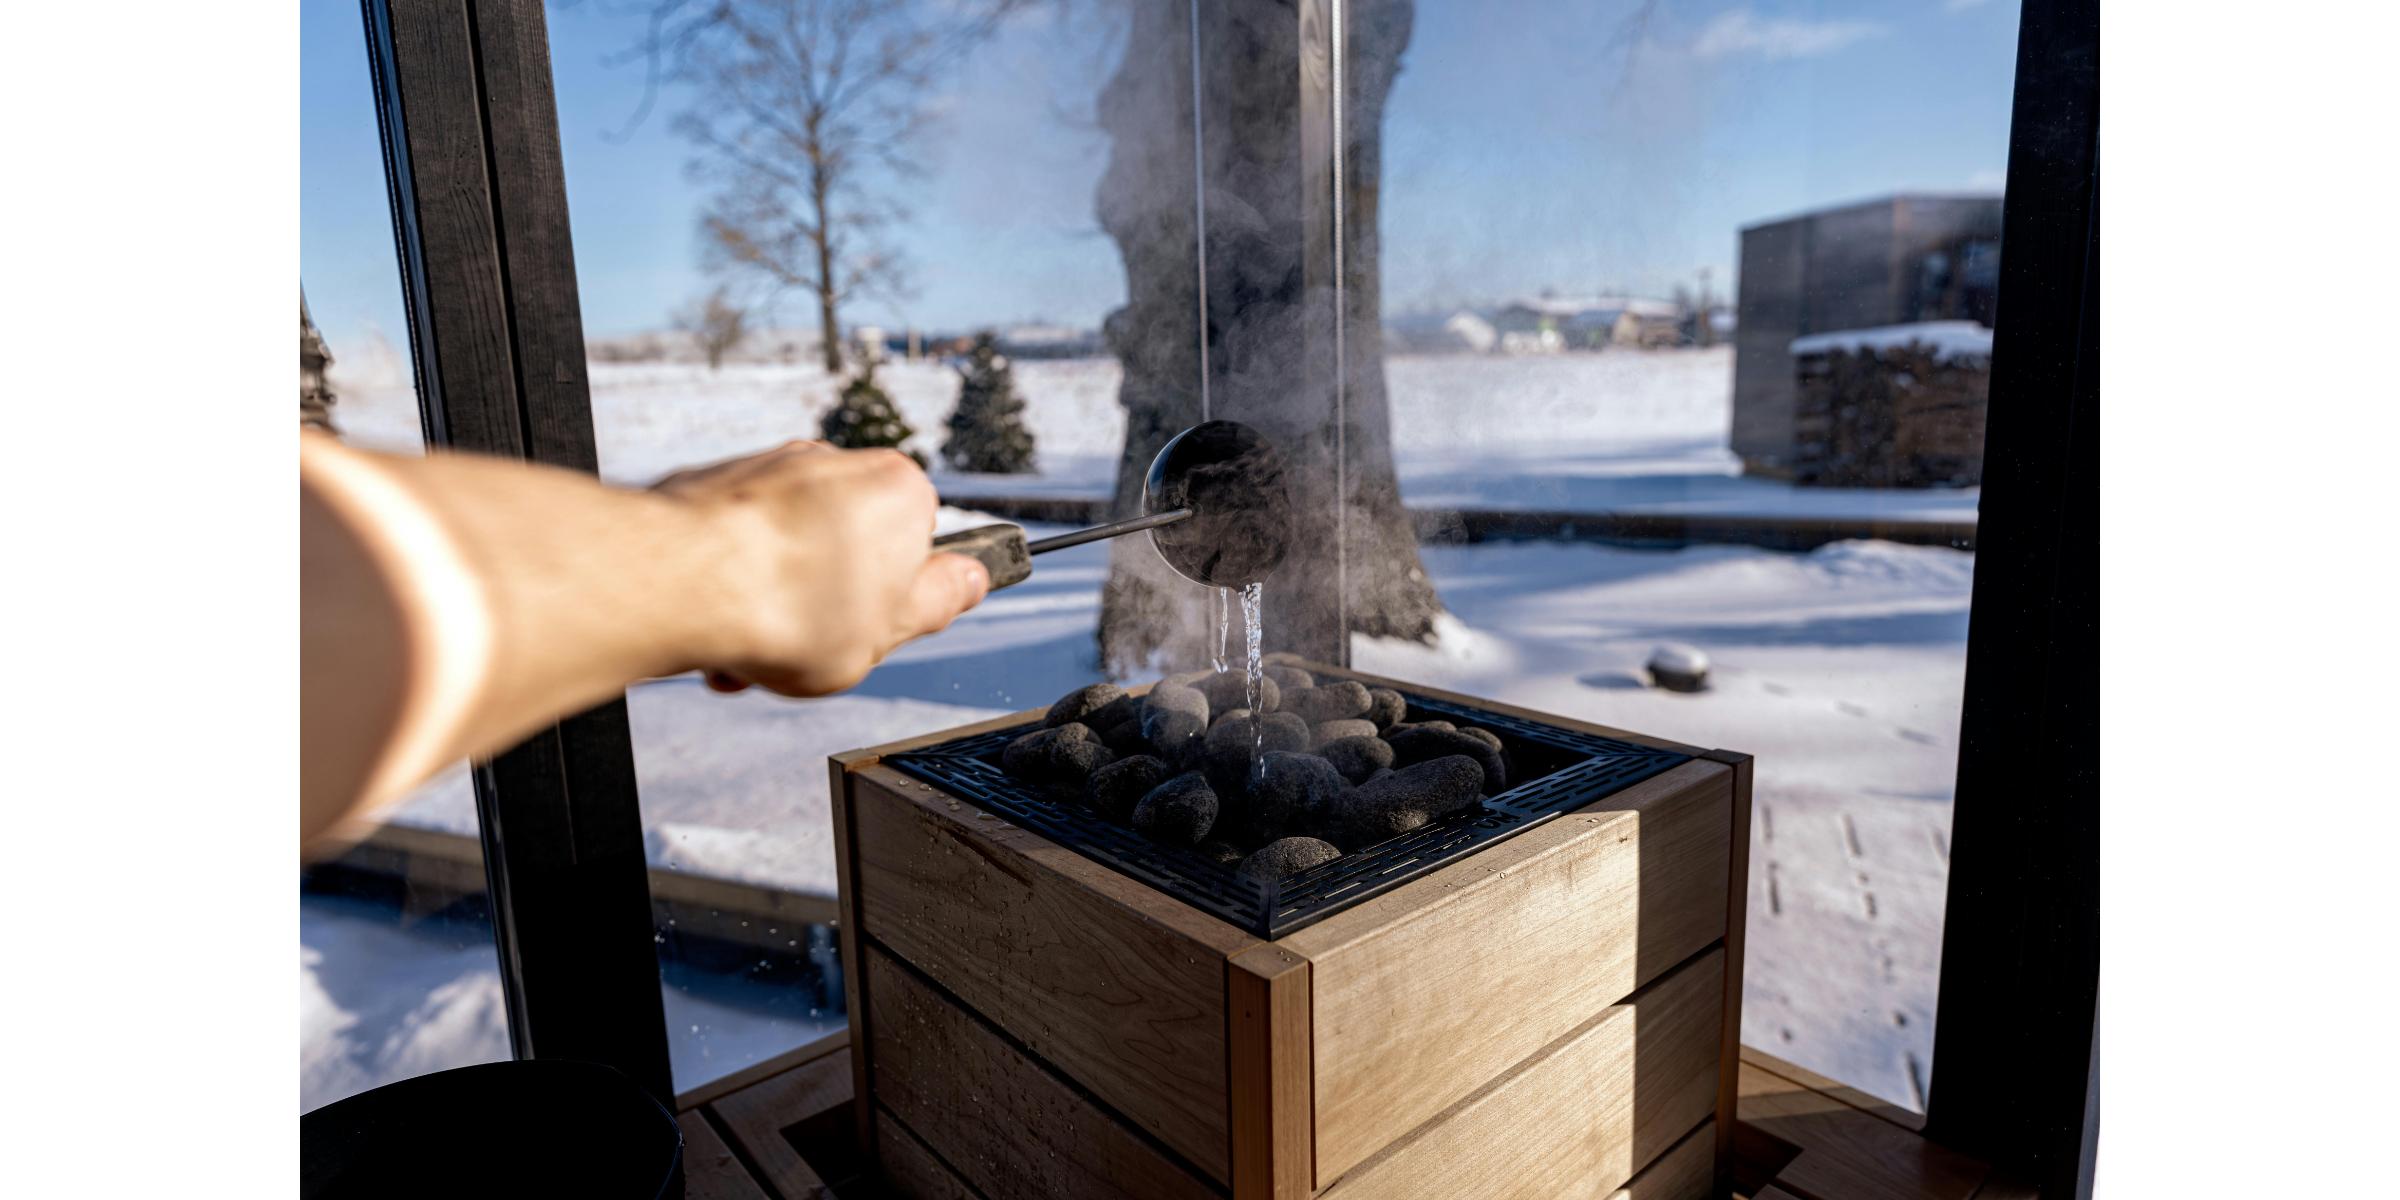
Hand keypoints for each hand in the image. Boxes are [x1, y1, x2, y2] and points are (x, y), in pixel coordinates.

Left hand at [654, 441, 988, 695]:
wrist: (680, 582)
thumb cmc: (789, 607)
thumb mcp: (895, 629)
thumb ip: (941, 600)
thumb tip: (969, 580)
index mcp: (900, 490)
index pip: (921, 546)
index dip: (896, 600)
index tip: (874, 629)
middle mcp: (837, 462)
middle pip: (851, 546)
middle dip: (828, 603)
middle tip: (812, 647)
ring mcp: (771, 467)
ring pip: (791, 548)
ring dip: (777, 602)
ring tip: (754, 649)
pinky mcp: (715, 482)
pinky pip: (739, 540)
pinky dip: (733, 582)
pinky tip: (718, 626)